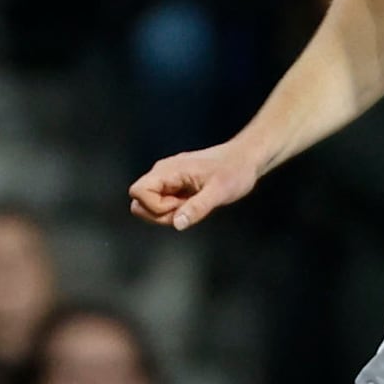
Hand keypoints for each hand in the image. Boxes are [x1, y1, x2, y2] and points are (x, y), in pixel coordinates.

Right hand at [128, 141, 260, 230]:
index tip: (181, 205)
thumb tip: (177, 224)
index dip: (155, 206)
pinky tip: (194, 201)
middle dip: (159, 214)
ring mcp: (167, 180)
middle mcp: (162, 173)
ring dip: (169, 213)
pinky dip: (175, 209)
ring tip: (193, 203)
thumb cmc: (234, 171)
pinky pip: (162, 203)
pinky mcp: (173, 186)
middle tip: (187, 208)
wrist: (245, 158)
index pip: (137, 192)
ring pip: (149, 206)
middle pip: (139, 202)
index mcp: (167, 170)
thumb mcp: (220, 192)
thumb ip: (198, 207)